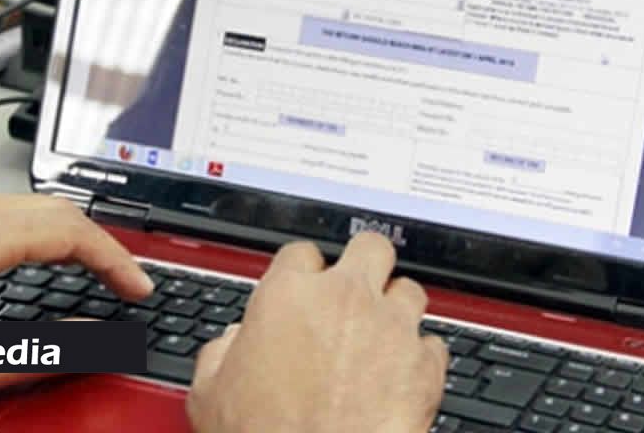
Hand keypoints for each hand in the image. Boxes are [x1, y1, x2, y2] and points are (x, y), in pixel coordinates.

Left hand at [0, 190, 153, 403]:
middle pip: (57, 209)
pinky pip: (2, 210)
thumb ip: (47, 347)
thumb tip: (99, 339)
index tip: (139, 287)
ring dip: (68, 236)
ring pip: (30, 206)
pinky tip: (38, 260)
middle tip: (125, 281)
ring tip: (92, 272)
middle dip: (100, 244)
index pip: (72, 231)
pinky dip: (36, 232)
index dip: (117, 260)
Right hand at [186, 233, 447, 432]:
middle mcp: (345, 299)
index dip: (302, 274)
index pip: (301, 254)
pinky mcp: (425, 365)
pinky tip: (404, 374)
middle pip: (370, 247)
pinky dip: (421, 357)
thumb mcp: (209, 395)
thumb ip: (221, 353)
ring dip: (397, 310)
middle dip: (365, 265)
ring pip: (410, 290)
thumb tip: (231, 343)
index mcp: (288, 295)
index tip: (303, 292)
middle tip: (357, 291)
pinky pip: (434, 343)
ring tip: (383, 336)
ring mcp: (391, 328)